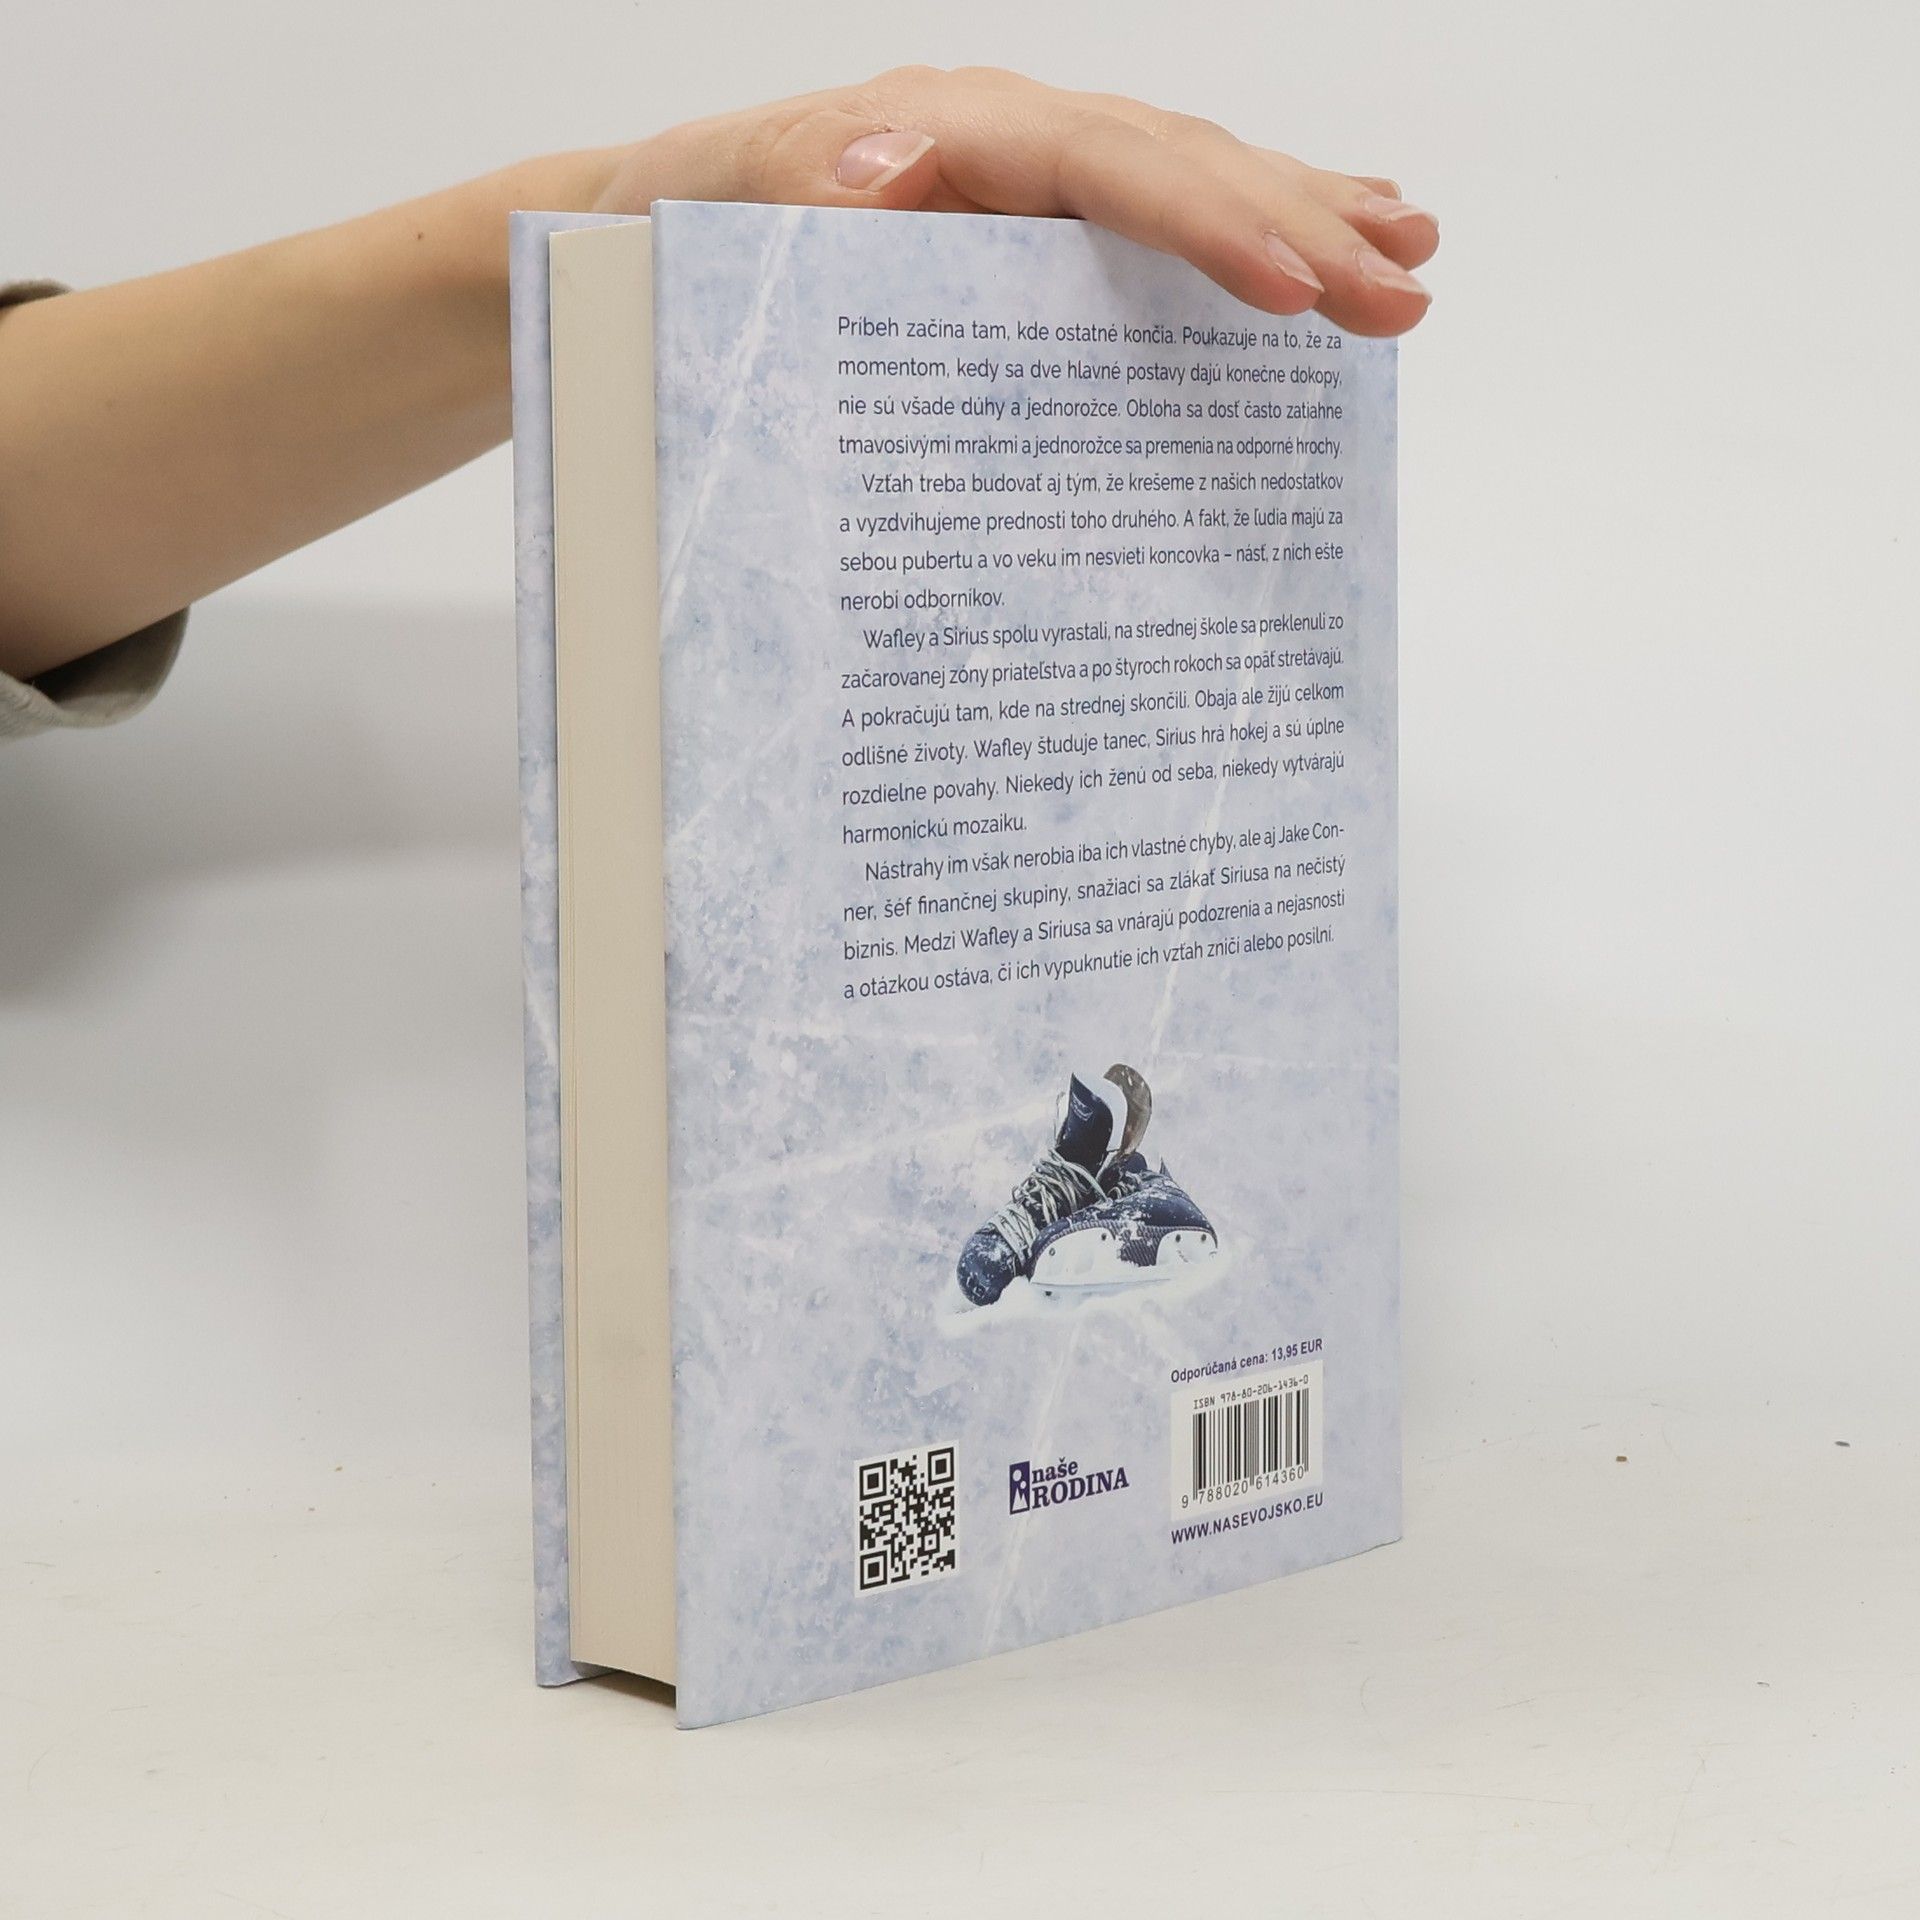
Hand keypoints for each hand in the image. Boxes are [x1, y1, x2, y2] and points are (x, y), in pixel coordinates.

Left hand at [595, 67, 1435, 337]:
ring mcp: (1022, 178)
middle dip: (1298, 226)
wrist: (642, 231)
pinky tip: (1320, 241)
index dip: (1202, 221)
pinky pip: (1153, 219)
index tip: (1289, 284)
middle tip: (1402, 292)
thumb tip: (889, 168)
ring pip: (1187, 179)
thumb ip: (790, 189)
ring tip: (1409, 255)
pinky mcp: (1028, 225)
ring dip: (1304, 216)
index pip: (1099, 165)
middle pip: (1174, 166)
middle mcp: (1000, 140)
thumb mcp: (704, 211)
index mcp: (939, 134)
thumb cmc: (673, 225)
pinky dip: (1245, 227)